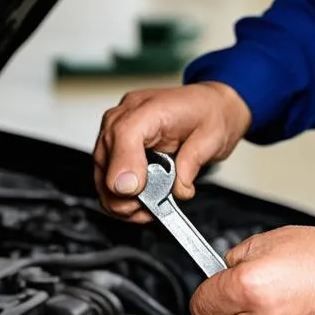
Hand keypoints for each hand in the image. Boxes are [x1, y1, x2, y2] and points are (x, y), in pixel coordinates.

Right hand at [93, 82, 251, 221]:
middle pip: (105, 160)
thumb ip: (191, 162)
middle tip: (151, 209)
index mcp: (149, 107)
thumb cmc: (209, 113)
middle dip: (125, 194)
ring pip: (101, 176)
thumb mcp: (213, 137)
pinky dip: (120, 198)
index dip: (125, 167)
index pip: (124, 135)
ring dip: (121, 200)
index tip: (135, 192)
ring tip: (149, 210)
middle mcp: (125, 117)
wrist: (210, 104)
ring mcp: (115, 132)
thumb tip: (177, 190)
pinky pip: (106, 179)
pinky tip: (140, 204)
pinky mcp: (115, 147)